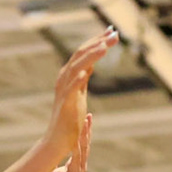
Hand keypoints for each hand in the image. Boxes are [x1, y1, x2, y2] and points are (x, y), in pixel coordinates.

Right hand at [44, 29, 115, 160]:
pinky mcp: (65, 103)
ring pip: (77, 66)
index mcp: (69, 75)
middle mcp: (64, 78)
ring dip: (91, 54)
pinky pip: (71, 88)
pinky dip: (78, 78)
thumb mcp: (79, 94)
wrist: (57, 141)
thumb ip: (82, 78)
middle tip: (114, 33)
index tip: (112, 31)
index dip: (97, 40)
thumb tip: (89, 65)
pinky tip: (87, 70)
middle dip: (98, 41)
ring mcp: (64, 90)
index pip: (84, 52)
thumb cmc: (69, 119)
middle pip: (81, 54)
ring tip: (106, 45)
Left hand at [46, 113, 91, 171]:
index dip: (82, 132)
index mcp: (75, 162)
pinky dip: (78, 148)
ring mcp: (79, 167)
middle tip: (89, 115)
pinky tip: (78, 139)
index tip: (84, 120)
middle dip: (87, 129)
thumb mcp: (53, 171)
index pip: (80, 144)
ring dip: (85, 134)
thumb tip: (47, 153)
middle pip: (85, 142)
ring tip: (87, 122)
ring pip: (84, 147)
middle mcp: (80, 163)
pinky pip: (77, 157)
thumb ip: (53, 161)